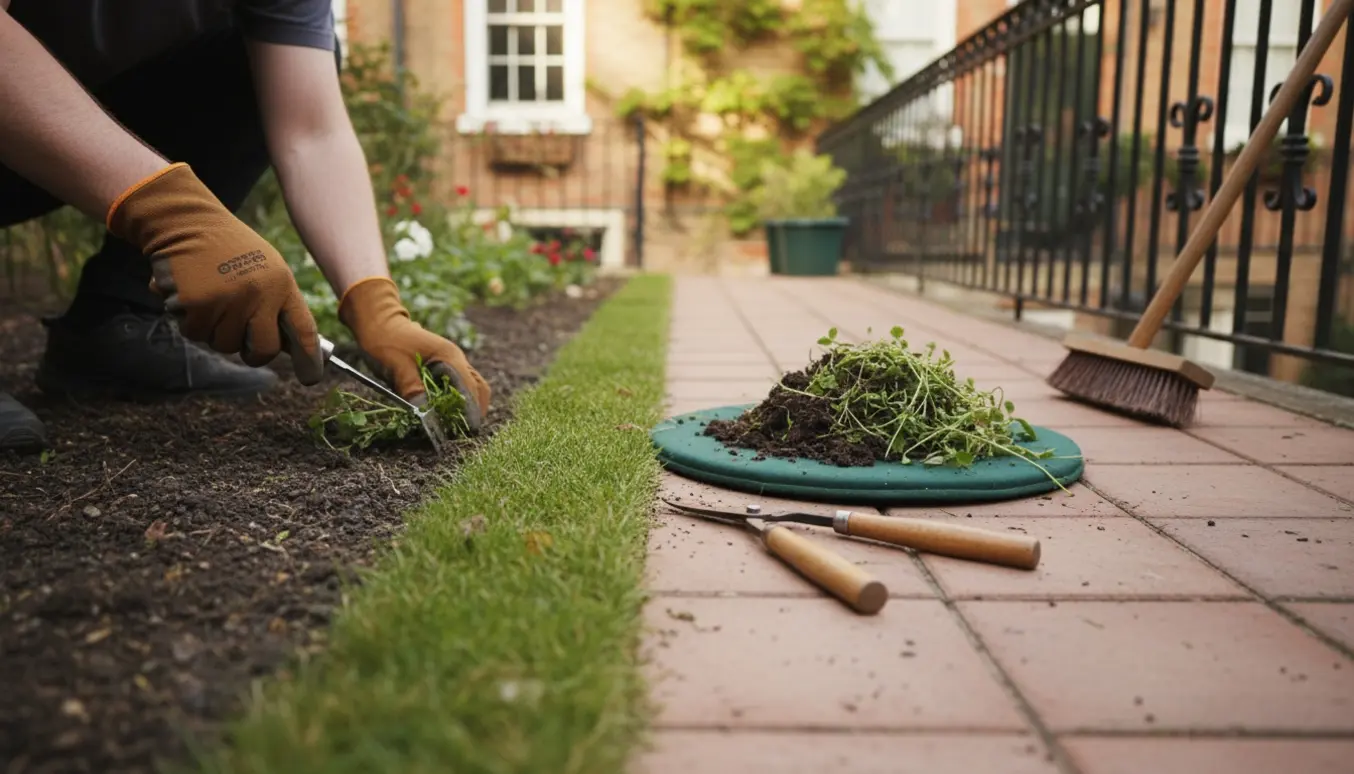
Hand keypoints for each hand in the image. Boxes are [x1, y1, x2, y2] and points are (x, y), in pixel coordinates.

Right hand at [106, 163, 324, 384]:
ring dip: (214, 330)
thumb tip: (290, 347)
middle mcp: (259, 294)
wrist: (186, 222)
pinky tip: (190, 295)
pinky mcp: (197, 304)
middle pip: (263, 350)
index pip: (303, 329)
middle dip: (253, 353)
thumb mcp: (265, 267)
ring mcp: (228, 300)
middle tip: (242, 340)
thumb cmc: (228, 248)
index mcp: (281, 284)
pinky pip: (195, 333)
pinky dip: (189, 321)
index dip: (309, 358)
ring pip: (224, 344)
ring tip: (210, 298)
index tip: (311, 378)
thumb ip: (277, 303)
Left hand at [338, 277, 490, 430]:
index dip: (471, 411)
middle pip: (478, 388)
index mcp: (448, 356)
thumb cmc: (386, 341)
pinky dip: (458, 400)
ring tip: (457, 426)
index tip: (469, 431)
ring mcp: (451, 361)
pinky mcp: (442, 366)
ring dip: (468, 406)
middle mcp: (455, 358)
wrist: (378, 321)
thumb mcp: (396, 366)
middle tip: (466, 432)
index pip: (469, 388)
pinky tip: (446, 412)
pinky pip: (459, 385)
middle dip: (476, 410)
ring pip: (471, 386)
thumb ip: (412, 389)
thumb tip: (426, 414)